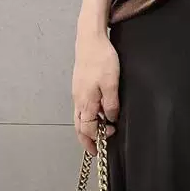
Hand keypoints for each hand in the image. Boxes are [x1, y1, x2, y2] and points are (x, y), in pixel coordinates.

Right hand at [72, 29, 119, 154]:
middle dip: (86, 140)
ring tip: (95, 135)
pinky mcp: (80, 86)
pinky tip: (95, 114)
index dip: (97, 137)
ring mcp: (77, 93)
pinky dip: (86, 117)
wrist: (90, 40)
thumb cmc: (101, 59)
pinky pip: (81, 108)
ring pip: (79, 117)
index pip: (88, 128)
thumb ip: (111, 103)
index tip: (108, 139)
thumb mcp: (111, 83)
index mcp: (86, 101)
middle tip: (94, 150)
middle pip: (79, 126)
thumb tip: (111, 119)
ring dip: (86, 129)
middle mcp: (78, 99)